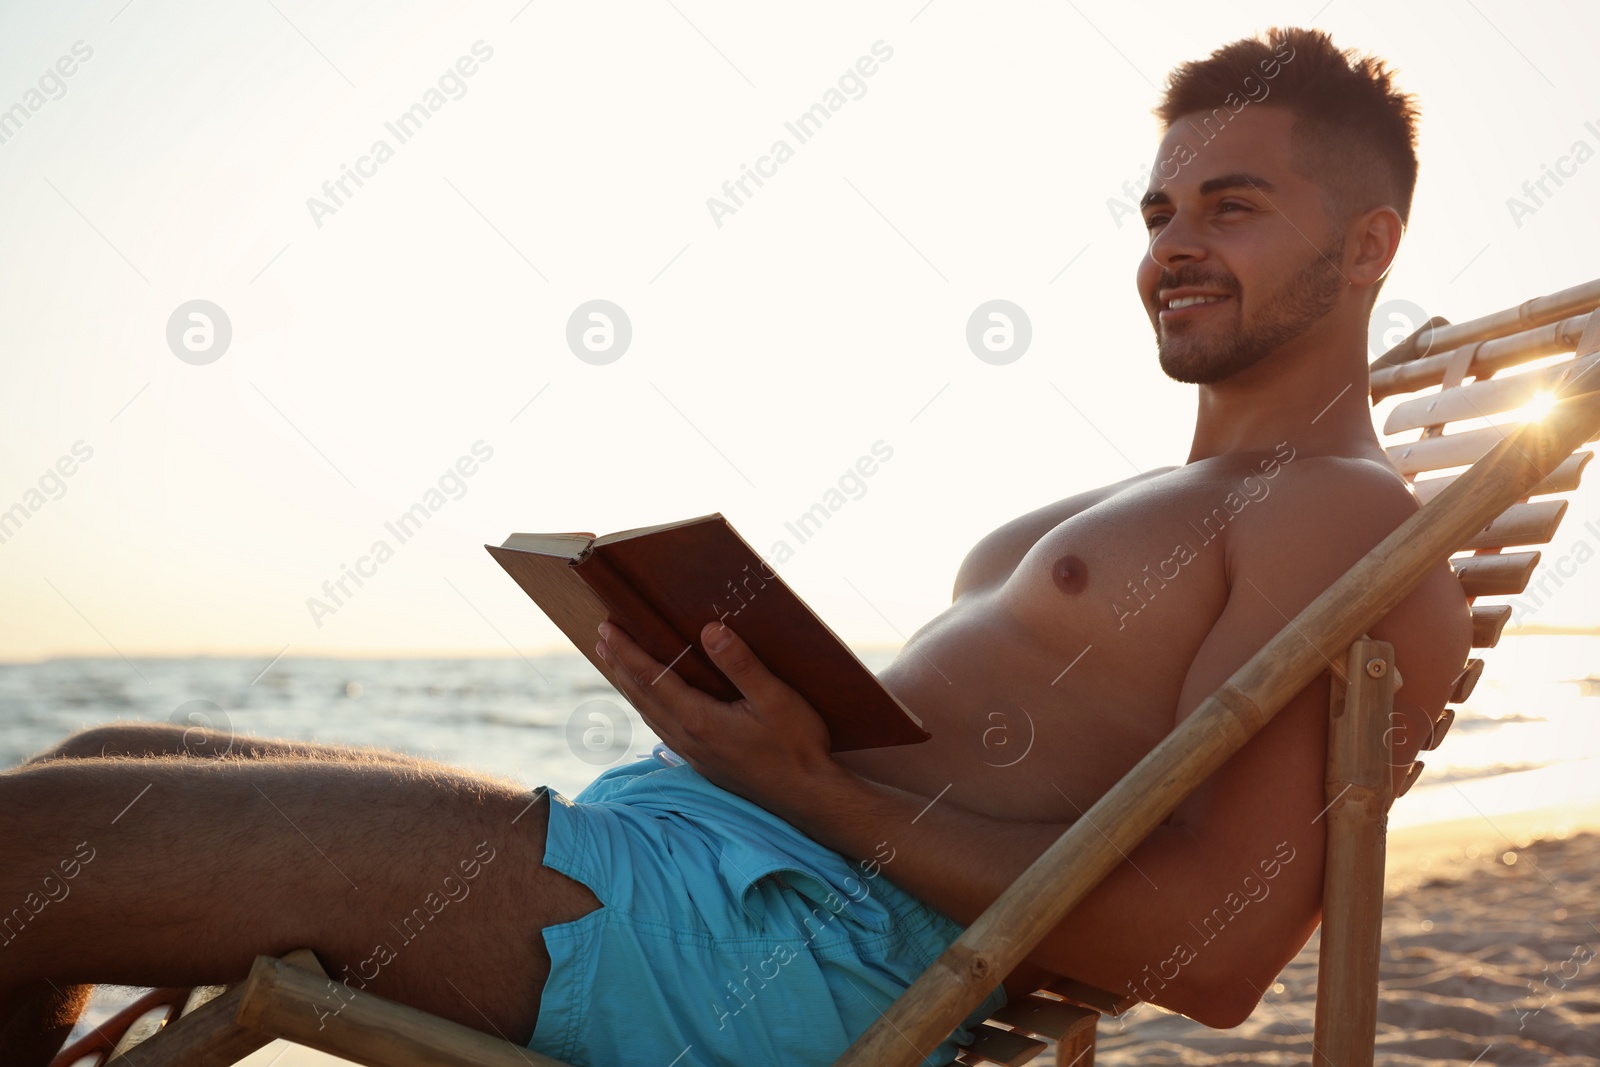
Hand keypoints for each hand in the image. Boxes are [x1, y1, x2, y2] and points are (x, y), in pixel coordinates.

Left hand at [595, 619, 840, 816]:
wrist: (806, 797)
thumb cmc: (796, 746)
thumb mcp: (775, 699)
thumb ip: (741, 664)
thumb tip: (710, 630)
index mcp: (699, 720)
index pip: (652, 678)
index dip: (628, 651)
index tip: (609, 627)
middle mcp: (688, 738)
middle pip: (642, 696)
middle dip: (620, 664)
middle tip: (603, 636)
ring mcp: (694, 753)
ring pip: (649, 714)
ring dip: (630, 686)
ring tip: (617, 663)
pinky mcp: (703, 762)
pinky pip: (662, 727)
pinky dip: (648, 706)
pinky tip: (652, 701)